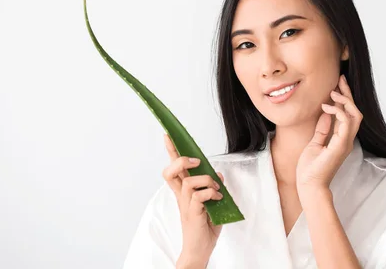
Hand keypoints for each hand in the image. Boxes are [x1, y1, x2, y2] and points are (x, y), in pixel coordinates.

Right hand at [162, 133, 224, 266]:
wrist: (200, 249)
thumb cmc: (205, 227)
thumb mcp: (213, 202)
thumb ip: (213, 187)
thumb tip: (217, 174)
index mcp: (184, 192)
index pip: (174, 168)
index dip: (171, 151)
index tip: (168, 136)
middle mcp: (182, 196)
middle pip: (171, 171)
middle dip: (181, 160)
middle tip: (195, 162)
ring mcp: (186, 205)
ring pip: (188, 182)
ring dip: (205, 180)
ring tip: (215, 189)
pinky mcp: (193, 213)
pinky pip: (199, 196)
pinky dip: (211, 193)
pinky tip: (218, 199)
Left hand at [296, 74, 362, 197]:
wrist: (309, 185)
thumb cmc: (311, 168)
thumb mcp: (316, 142)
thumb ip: (323, 128)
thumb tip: (326, 113)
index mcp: (342, 138)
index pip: (348, 114)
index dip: (345, 98)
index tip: (338, 84)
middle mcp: (347, 139)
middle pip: (355, 111)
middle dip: (348, 94)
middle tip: (339, 80)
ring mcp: (346, 143)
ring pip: (355, 115)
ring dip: (345, 101)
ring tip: (332, 93)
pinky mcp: (341, 146)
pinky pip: (346, 123)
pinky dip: (338, 112)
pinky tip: (326, 107)